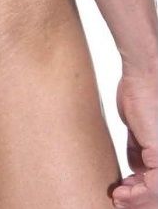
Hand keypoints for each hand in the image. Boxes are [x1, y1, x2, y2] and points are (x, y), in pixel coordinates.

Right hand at [112, 71, 157, 207]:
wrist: (146, 75)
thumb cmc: (142, 92)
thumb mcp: (140, 128)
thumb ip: (140, 148)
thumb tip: (136, 168)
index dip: (144, 192)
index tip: (126, 192)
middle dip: (139, 199)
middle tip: (120, 198)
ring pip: (157, 193)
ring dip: (135, 200)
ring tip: (118, 196)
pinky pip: (153, 187)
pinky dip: (136, 194)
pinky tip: (120, 190)